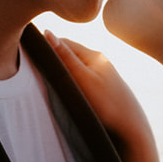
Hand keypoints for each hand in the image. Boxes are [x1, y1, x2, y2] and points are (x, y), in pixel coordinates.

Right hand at [44, 30, 161, 161]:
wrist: (132, 127)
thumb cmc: (108, 105)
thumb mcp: (83, 80)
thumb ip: (65, 58)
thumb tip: (48, 33)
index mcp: (94, 55)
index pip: (63, 42)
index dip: (46, 47)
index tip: (31, 57)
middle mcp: (100, 60)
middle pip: (69, 53)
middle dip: (54, 58)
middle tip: (37, 70)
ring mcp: (103, 73)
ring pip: (75, 65)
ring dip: (62, 70)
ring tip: (50, 80)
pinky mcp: (104, 86)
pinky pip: (81, 76)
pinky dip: (71, 79)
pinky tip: (68, 89)